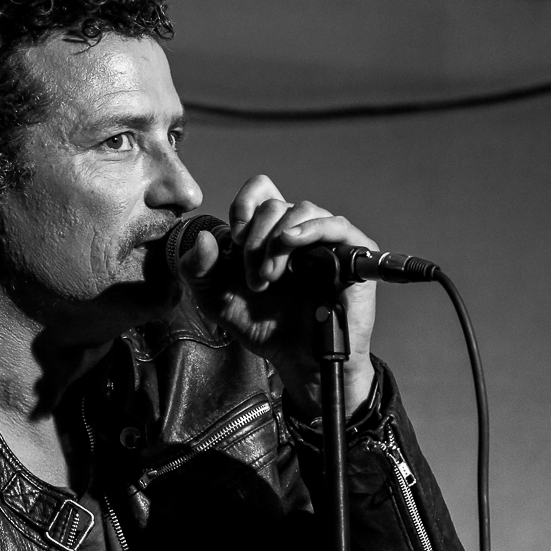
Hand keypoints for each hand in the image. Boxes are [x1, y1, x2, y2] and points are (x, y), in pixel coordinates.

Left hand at [178, 175, 376, 418]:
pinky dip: (312, 228)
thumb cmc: (261, 326)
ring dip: (278, 240)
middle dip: (255, 240)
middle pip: (275, 206)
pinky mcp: (353, 255)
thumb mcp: (215, 299)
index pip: (261, 191)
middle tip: (254, 278)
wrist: (296, 359)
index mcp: (268, 232)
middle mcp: (298, 231)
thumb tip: (205, 237)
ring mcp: (326, 241)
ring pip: (303, 210)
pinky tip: (292, 242)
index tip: (233, 238)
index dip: (244, 205)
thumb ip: (198, 269)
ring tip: (270, 276)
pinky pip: (337, 226)